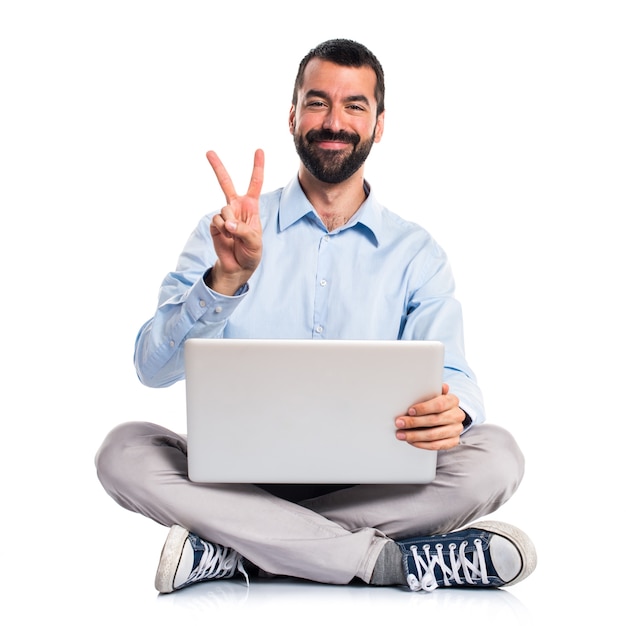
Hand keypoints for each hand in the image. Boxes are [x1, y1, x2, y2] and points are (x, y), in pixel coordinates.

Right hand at [205, 149, 264, 294]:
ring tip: (235, 236)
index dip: (257, 167)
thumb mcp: (254, 241)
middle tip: (208, 151)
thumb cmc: (251, 252)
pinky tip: (227, 238)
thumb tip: (226, 222)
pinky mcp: (215, 224)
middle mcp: (236, 207)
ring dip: (230, 224)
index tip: (259, 150)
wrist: (238, 266)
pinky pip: (217, 222)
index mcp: (251, 207)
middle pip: (226, 183)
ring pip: (224, 210)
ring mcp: (224, 214)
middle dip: (217, 167)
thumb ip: (243, 230)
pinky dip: (222, 230)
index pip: (255, 183)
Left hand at [395, 383, 465, 449]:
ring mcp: (456, 429)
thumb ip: (432, 390)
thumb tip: (440, 386)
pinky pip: (436, 446)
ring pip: (433, 435)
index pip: (439, 404)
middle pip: (434, 420)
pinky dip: (421, 444)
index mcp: (452, 400)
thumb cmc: (436, 403)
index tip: (410, 411)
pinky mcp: (453, 441)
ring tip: (401, 434)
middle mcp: (457, 415)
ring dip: (414, 436)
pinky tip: (411, 441)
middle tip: (399, 423)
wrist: (449, 416)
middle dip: (414, 422)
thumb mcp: (434, 394)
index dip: (424, 408)